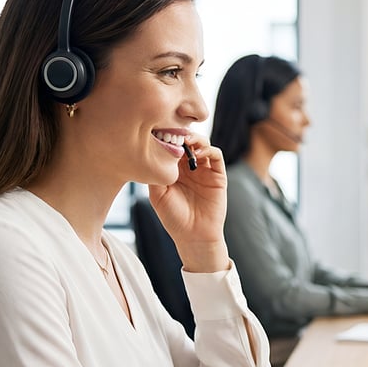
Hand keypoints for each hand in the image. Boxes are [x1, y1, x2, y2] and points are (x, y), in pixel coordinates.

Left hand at [148, 135, 230, 271]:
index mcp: (174, 169)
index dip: (167, 136)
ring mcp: (205, 170)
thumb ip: (155, 174)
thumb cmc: (173, 218)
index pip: (172, 145)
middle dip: (181, 133)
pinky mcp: (218, 176)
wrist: (193, 236)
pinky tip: (198, 153)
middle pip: (188, 141)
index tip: (159, 130)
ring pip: (203, 145)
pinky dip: (209, 150)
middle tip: (173, 130)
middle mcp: (189, 167)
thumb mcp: (157, 195)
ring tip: (186, 140)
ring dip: (196, 139)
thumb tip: (149, 151)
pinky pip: (216, 156)